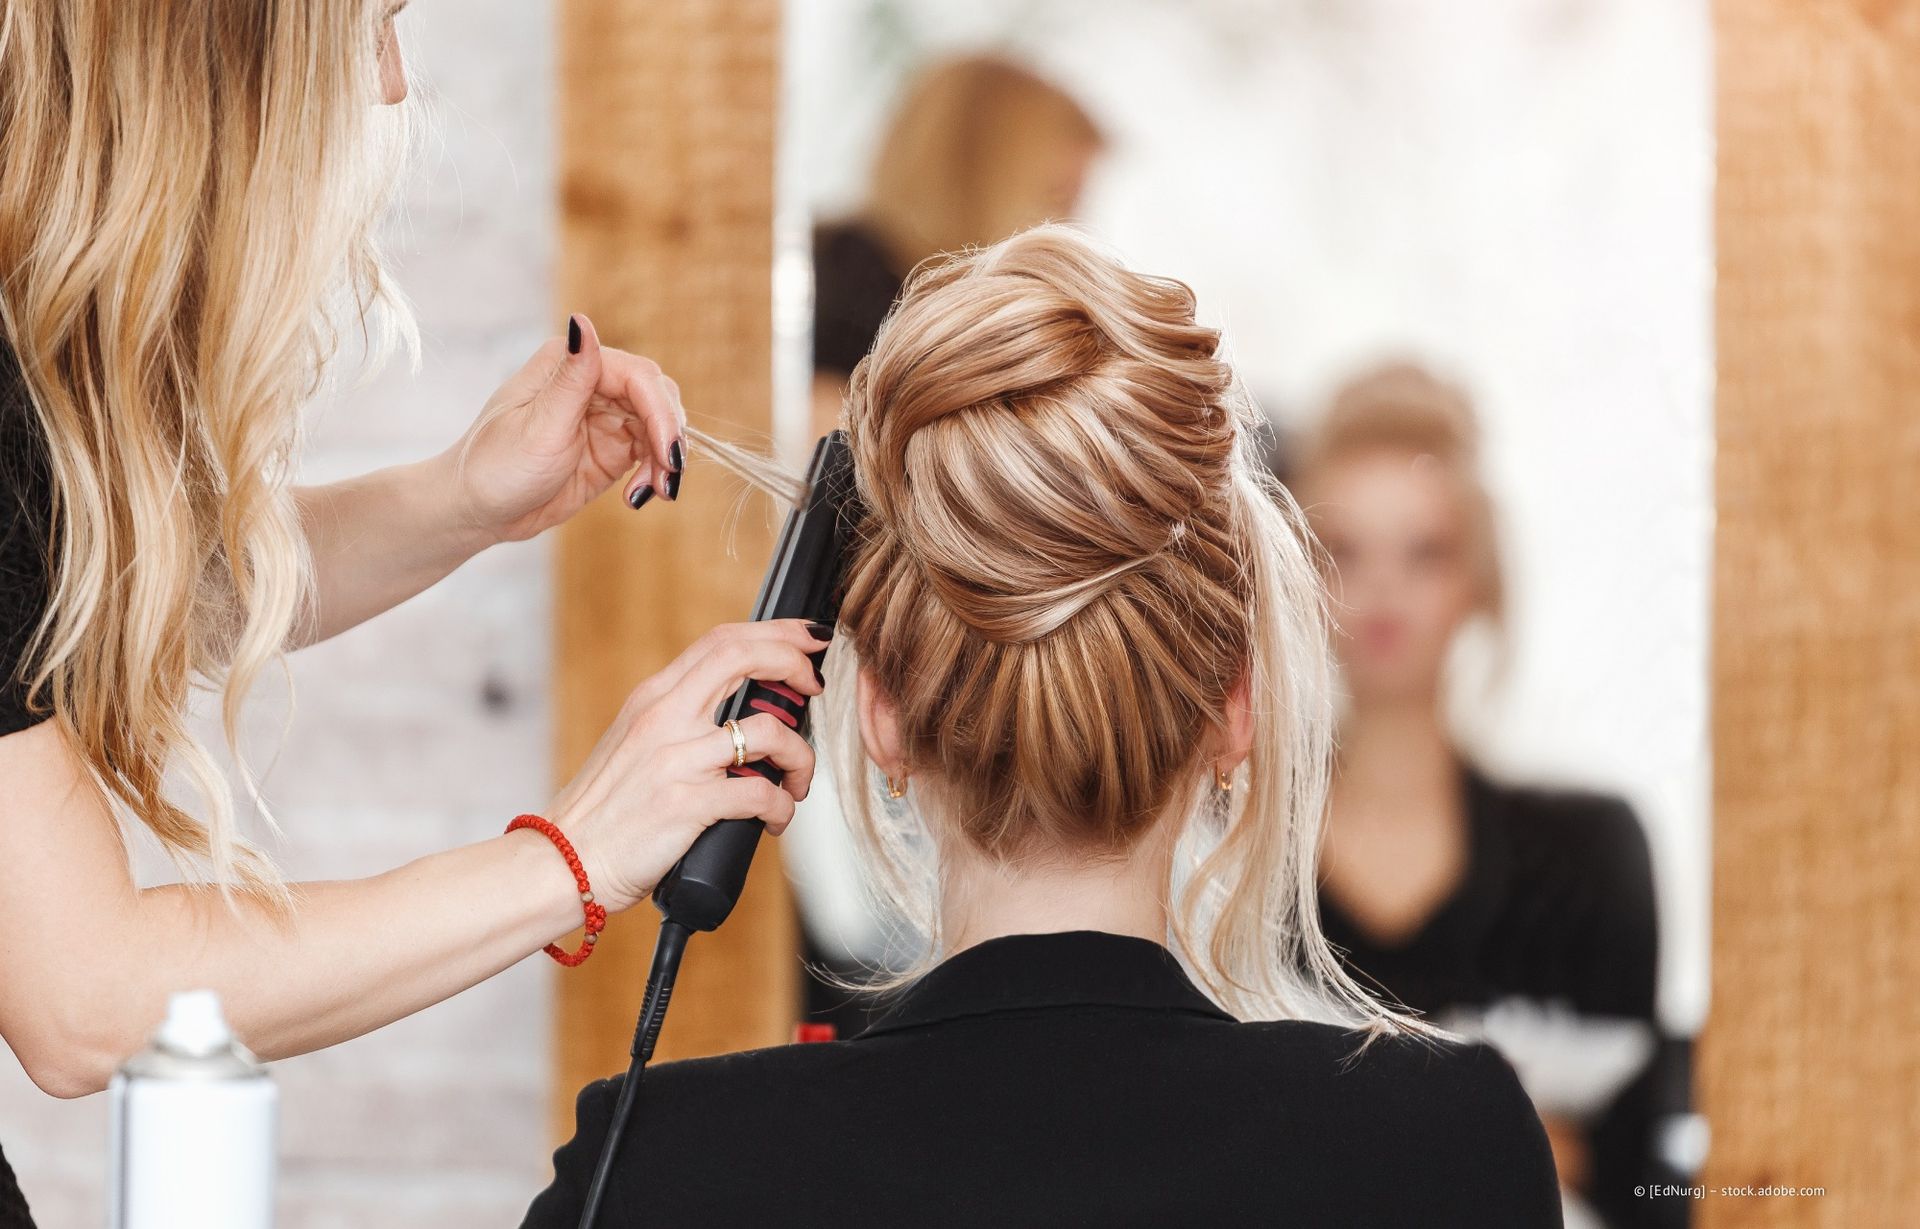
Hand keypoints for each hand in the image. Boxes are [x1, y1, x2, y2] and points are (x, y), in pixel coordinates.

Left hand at [445, 314, 685, 545]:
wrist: (478, 510)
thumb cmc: (495, 466)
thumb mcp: (538, 426)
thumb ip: (571, 378)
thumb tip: (582, 320)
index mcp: (569, 363)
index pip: (636, 376)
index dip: (659, 411)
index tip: (666, 452)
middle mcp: (591, 382)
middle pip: (656, 397)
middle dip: (668, 437)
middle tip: (667, 478)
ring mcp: (605, 416)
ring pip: (659, 426)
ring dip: (665, 460)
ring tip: (655, 494)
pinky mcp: (612, 449)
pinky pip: (650, 453)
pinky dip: (655, 474)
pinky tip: (640, 496)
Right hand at [546, 620, 830, 912]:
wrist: (564, 861)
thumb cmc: (604, 811)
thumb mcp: (636, 743)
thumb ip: (679, 719)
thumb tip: (738, 713)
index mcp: (653, 698)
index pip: (722, 640)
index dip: (775, 633)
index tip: (806, 641)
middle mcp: (664, 718)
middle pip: (744, 657)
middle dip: (795, 662)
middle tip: (815, 688)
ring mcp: (676, 759)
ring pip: (768, 732)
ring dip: (801, 755)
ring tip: (797, 781)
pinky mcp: (687, 804)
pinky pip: (760, 794)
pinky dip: (781, 807)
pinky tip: (774, 819)